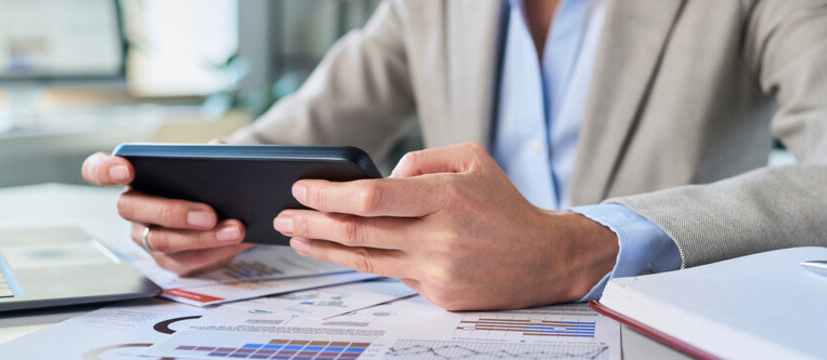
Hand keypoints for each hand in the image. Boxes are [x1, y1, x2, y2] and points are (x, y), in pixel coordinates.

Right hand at [81, 141, 251, 275]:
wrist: (227, 206)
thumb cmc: (207, 179)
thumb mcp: (211, 160)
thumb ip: (210, 152)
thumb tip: (218, 151)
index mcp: (133, 176)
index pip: (97, 170)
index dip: (104, 169)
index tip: (126, 168)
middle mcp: (132, 207)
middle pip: (134, 210)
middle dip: (173, 212)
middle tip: (209, 213)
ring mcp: (145, 237)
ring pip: (163, 241)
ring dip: (203, 237)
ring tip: (236, 229)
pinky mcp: (167, 261)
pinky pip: (186, 261)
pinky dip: (217, 251)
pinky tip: (239, 242)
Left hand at [272, 142, 617, 309]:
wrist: (546, 259)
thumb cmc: (503, 204)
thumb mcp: (471, 159)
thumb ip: (421, 160)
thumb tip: (380, 177)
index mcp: (446, 197)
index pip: (371, 196)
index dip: (329, 194)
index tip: (300, 188)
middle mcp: (438, 237)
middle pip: (357, 232)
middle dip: (311, 223)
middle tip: (280, 217)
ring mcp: (437, 271)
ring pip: (365, 260)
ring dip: (323, 248)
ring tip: (295, 237)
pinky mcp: (439, 296)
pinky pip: (392, 274)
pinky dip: (363, 261)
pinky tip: (338, 253)